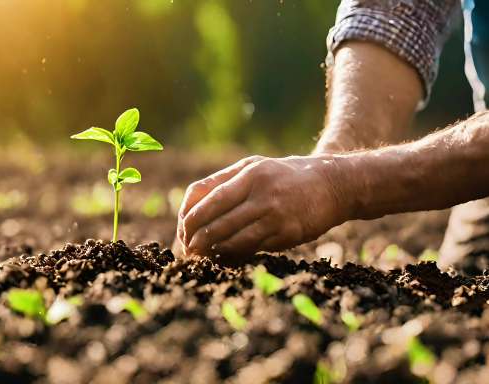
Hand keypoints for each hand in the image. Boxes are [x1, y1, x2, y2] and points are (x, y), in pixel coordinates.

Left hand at [177, 155, 351, 260]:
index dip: (190, 216)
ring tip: (200, 255)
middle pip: (216, 219)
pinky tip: (223, 257)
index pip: (207, 197)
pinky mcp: (286, 233)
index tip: (183, 228)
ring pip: (232, 237)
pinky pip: (252, 247)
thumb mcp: (255, 167)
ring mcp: (275, 214)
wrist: (333, 185)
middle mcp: (261, 192)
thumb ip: (224, 182)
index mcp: (250, 173)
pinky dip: (233, 254)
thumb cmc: (285, 176)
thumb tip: (191, 205)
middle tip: (187, 247)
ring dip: (212, 249)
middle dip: (196, 237)